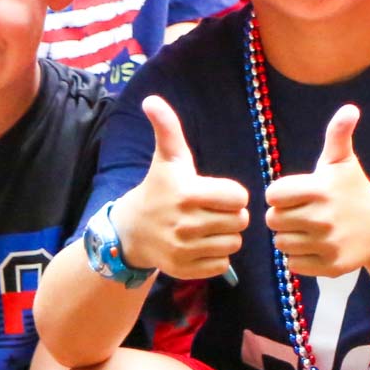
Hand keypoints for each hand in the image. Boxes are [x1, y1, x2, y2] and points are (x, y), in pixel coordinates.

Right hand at [118, 96, 250, 280]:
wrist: (129, 231)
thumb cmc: (158, 189)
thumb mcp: (166, 159)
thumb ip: (167, 129)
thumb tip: (151, 99)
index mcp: (187, 193)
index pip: (239, 197)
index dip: (232, 195)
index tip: (216, 193)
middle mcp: (185, 223)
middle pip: (239, 221)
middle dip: (231, 216)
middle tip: (213, 211)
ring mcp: (183, 249)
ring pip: (233, 244)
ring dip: (226, 236)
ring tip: (208, 228)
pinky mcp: (183, 270)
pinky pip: (222, 265)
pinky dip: (216, 257)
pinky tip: (201, 245)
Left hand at [265, 105, 369, 276]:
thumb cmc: (353, 190)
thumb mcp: (343, 161)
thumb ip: (338, 134)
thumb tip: (350, 108)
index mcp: (321, 189)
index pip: (273, 195)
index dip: (281, 194)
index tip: (297, 194)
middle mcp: (324, 217)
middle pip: (273, 220)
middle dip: (284, 216)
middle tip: (304, 213)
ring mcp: (327, 243)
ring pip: (281, 243)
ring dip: (290, 237)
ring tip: (310, 230)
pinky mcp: (330, 266)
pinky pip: (292, 264)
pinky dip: (300, 258)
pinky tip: (316, 246)